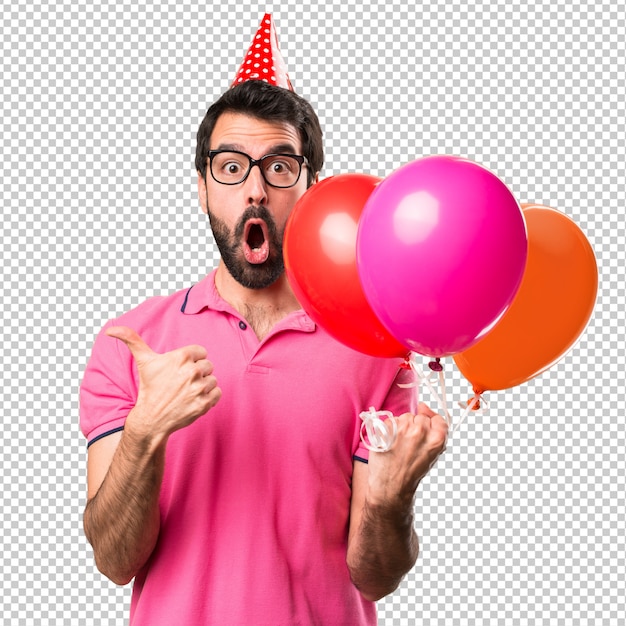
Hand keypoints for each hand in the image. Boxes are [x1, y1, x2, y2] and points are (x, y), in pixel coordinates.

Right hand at [106, 326, 221, 439]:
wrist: (151, 419)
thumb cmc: (149, 388)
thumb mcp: (143, 362)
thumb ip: (131, 340)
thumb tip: (111, 329)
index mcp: (181, 356)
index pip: (201, 352)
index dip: (192, 360)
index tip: (180, 370)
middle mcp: (192, 370)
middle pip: (208, 365)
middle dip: (197, 373)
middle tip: (182, 383)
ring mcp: (199, 388)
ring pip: (213, 380)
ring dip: (203, 386)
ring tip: (187, 392)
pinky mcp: (205, 403)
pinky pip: (217, 393)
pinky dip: (209, 397)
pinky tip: (194, 400)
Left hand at [366, 403, 447, 508]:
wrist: (391, 488)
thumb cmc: (411, 473)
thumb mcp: (432, 455)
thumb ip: (434, 431)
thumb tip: (423, 406)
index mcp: (436, 439)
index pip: (438, 420)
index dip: (431, 424)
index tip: (425, 428)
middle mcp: (420, 431)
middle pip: (420, 417)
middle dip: (415, 427)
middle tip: (409, 444)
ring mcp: (402, 429)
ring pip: (405, 417)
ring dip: (402, 426)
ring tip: (398, 445)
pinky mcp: (387, 429)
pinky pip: (391, 420)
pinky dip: (389, 429)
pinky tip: (389, 443)